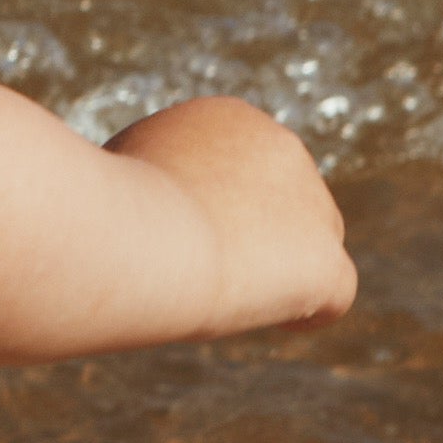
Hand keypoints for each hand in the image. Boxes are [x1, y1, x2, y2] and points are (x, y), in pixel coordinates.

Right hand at [105, 96, 355, 332]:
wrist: (141, 235)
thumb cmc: (107, 210)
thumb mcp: (115, 177)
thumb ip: (150, 183)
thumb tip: (158, 208)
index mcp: (228, 119)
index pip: (242, 165)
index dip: (220, 203)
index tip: (185, 232)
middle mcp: (280, 146)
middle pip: (282, 199)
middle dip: (257, 232)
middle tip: (206, 269)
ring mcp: (312, 201)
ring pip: (311, 242)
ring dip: (280, 268)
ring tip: (229, 295)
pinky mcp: (324, 260)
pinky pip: (334, 291)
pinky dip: (308, 309)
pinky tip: (282, 324)